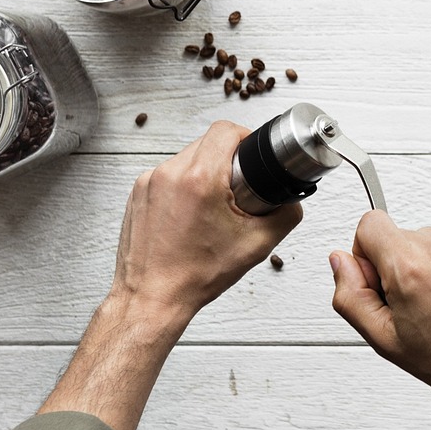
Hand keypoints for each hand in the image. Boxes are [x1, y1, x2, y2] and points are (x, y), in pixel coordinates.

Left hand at [110, 120, 303, 323]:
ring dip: (204, 171)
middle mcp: (170, 174)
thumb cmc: (193, 276)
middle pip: (207, 142)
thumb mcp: (256, 245)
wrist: (152, 298)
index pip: (226, 130)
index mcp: (200, 179)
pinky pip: (168, 174)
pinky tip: (190, 213)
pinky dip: (183, 185)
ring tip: (212, 204)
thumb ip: (285, 215)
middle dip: (227, 159)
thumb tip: (293, 201)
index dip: (245, 137)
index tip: (251, 154)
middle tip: (237, 187)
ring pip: (187, 157)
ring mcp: (149, 182)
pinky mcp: (137, 193)